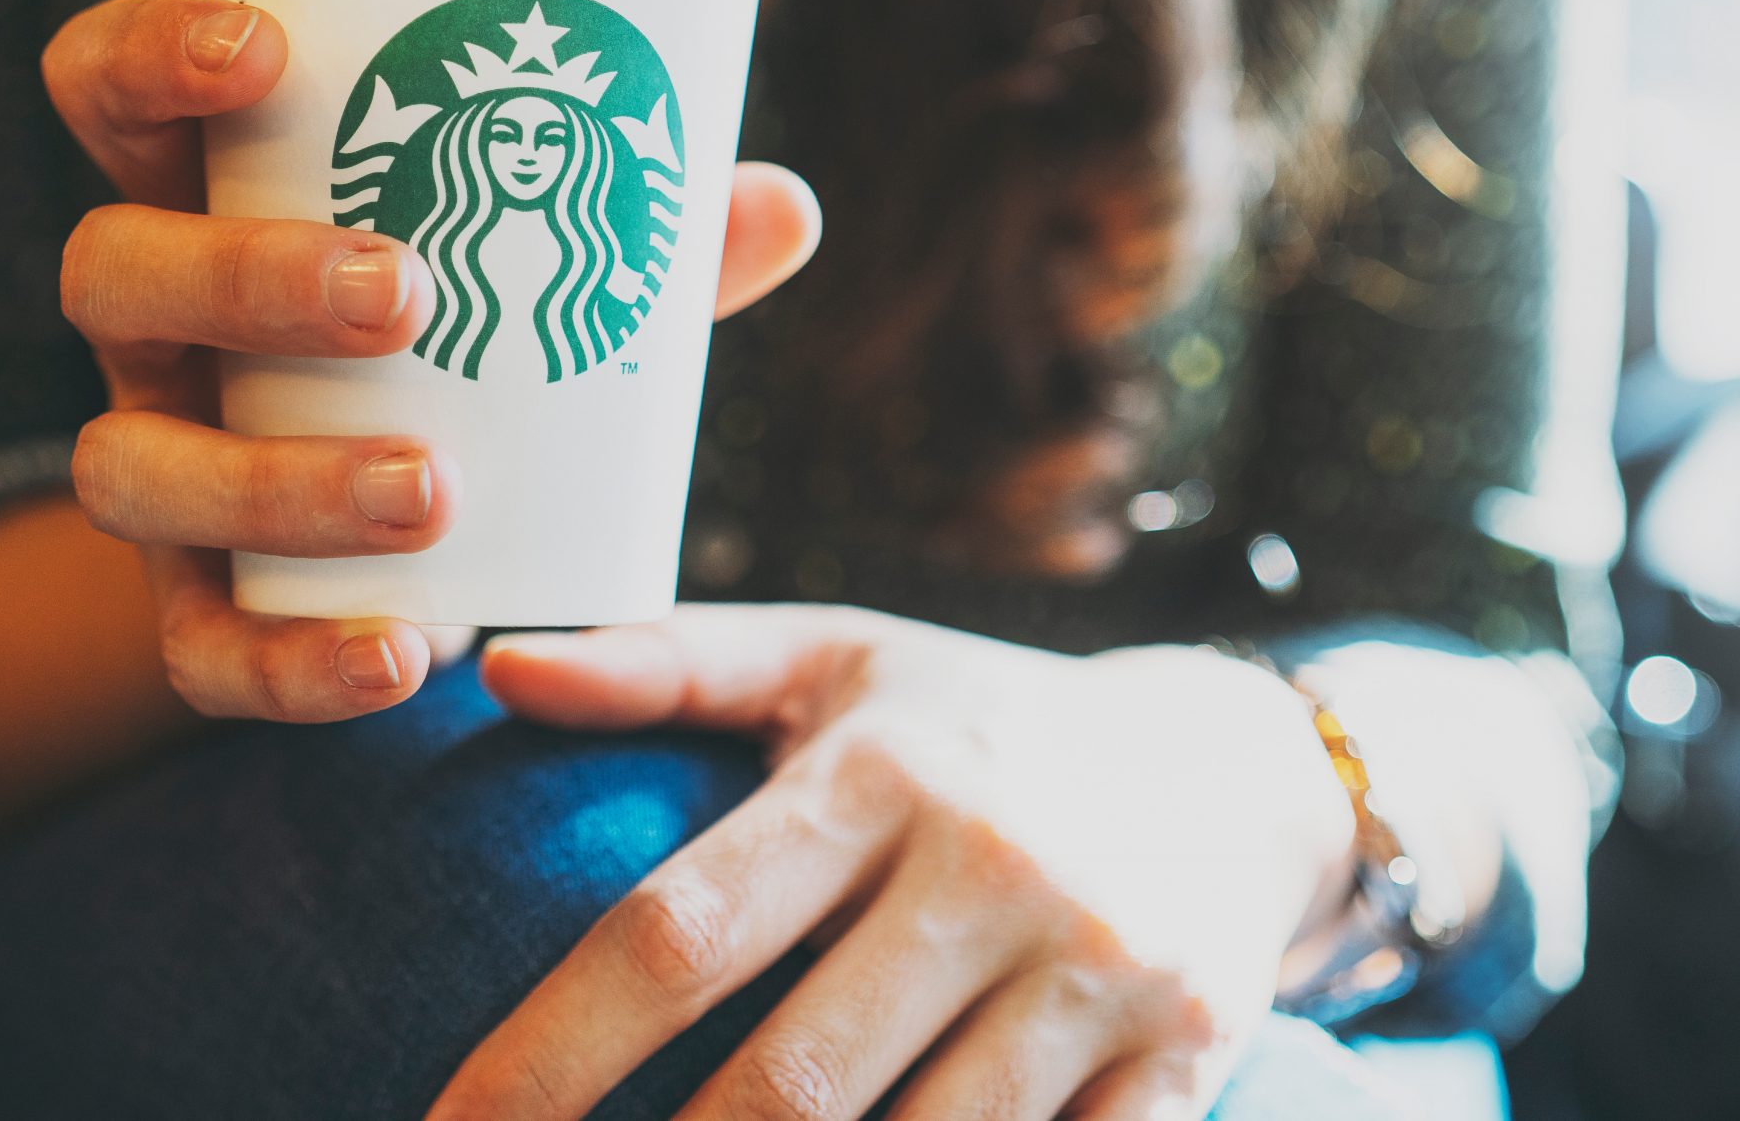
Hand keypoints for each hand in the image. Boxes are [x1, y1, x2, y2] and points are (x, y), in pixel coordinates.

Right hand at [40, 0, 819, 724]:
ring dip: (271, 480)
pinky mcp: (187, 602)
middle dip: (245, 279)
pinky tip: (407, 655)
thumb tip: (783, 206)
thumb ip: (647, 234)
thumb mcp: (550, 257)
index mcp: (205, 188)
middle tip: (404, 292)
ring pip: (124, 466)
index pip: (105, 85)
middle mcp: (152, 321)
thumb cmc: (477, 320)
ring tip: (430, 488)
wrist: (411, 513)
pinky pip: (194, 647)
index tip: (267, 50)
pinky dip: (290, 662)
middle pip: (113, 271)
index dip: (153, 56)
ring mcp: (156, 457)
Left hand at [431, 605, 1357, 1120]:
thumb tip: (498, 668)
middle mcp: (992, 868)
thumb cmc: (985, 720)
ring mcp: (1098, 974)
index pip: (677, 932)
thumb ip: (669, 663)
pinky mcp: (1187, 1058)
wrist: (1241, 768)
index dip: (546, 1055)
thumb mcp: (839, 661)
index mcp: (882, 771)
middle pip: (787, 1087)